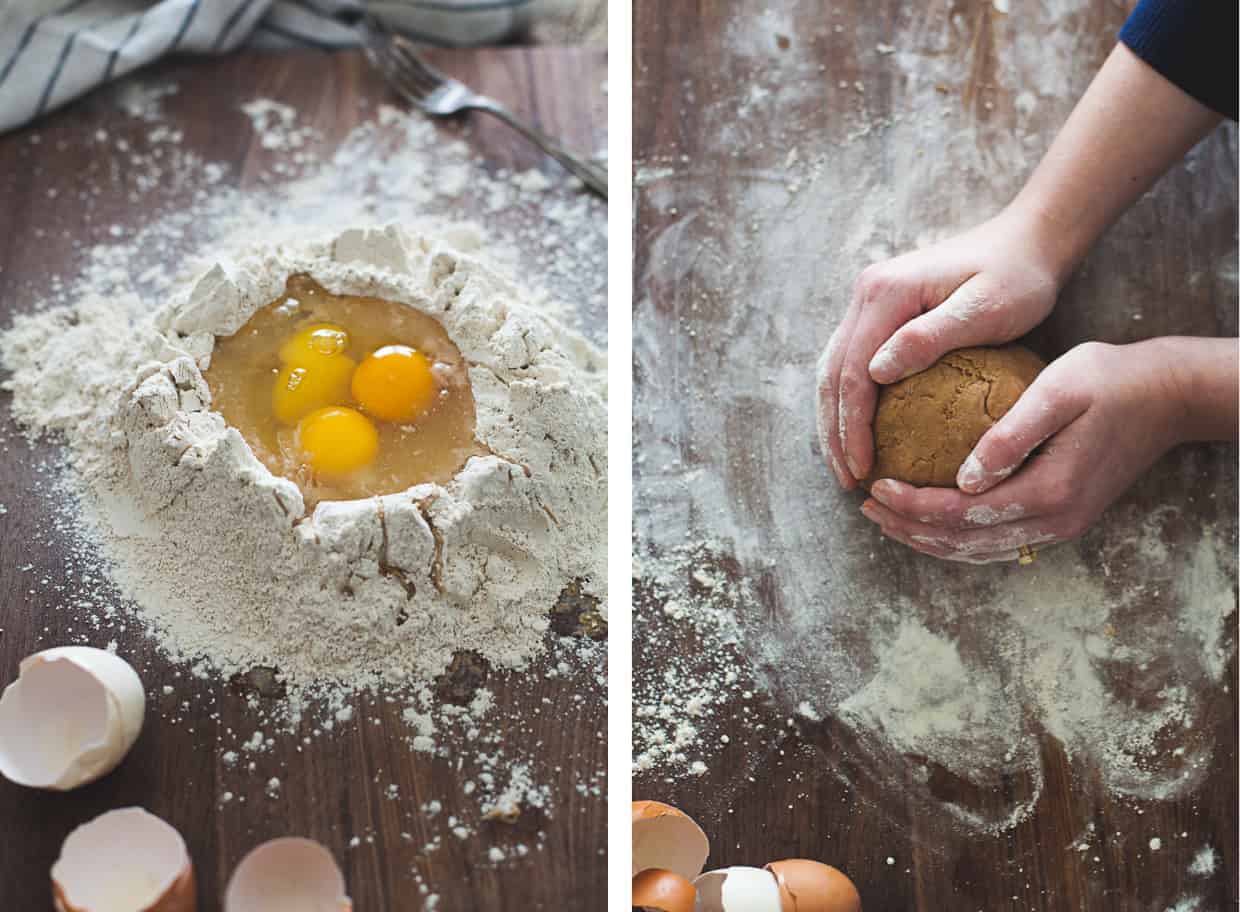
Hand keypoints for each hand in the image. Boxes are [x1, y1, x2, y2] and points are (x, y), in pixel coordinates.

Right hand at [816, 209, 1063, 488]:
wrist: (1027, 241)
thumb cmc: (1017, 277)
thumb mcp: (985, 308)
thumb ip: (929, 337)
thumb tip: (875, 372)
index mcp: (884, 293)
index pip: (852, 372)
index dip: (852, 426)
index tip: (864, 468)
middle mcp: (866, 293)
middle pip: (832, 374)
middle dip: (835, 432)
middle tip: (849, 479)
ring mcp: (869, 301)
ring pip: (834, 370)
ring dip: (836, 420)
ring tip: (848, 465)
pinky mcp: (881, 311)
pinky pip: (852, 362)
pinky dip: (850, 402)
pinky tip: (862, 433)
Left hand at [857, 340, 1189, 562]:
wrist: (1165, 397)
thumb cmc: (1109, 380)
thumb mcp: (1058, 392)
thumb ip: (1011, 436)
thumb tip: (964, 478)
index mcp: (1048, 493)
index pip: (959, 514)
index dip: (911, 504)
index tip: (875, 484)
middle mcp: (1053, 522)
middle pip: (962, 542)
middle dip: (908, 527)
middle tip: (866, 503)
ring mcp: (1059, 527)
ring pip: (977, 550)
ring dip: (927, 537)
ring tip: (886, 515)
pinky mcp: (1061, 519)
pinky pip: (996, 541)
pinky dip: (955, 536)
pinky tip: (929, 516)